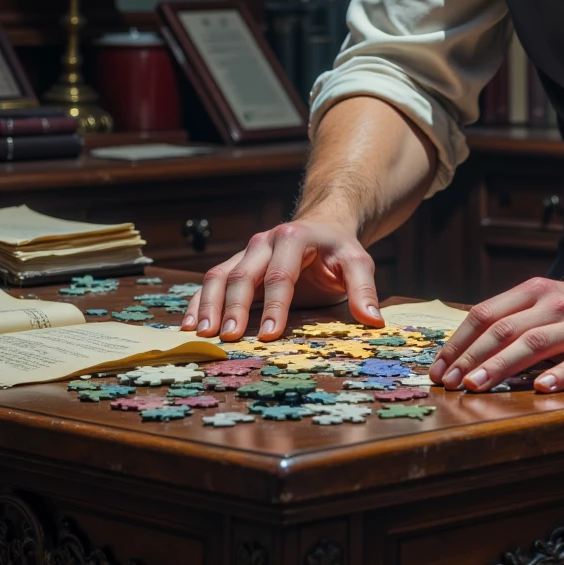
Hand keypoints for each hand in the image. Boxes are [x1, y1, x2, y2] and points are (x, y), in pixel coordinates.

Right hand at [180, 218, 382, 340]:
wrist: (321, 227)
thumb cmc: (338, 251)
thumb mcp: (357, 263)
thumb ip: (364, 289)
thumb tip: (374, 321)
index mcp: (293, 238)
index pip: (281, 275)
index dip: (275, 306)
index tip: (270, 336)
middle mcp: (263, 243)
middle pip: (243, 275)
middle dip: (234, 308)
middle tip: (229, 338)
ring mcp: (245, 253)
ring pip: (219, 276)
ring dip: (208, 305)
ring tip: (201, 334)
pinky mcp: (235, 265)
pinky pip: (211, 281)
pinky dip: (197, 302)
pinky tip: (189, 325)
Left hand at [428, 264, 563, 393]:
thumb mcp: (548, 301)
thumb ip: (515, 317)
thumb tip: (468, 346)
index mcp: (535, 291)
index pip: (486, 314)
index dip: (459, 341)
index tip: (438, 367)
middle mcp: (555, 304)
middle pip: (505, 329)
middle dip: (471, 357)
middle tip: (448, 382)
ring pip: (535, 344)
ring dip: (501, 365)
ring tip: (477, 385)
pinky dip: (560, 374)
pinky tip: (541, 388)